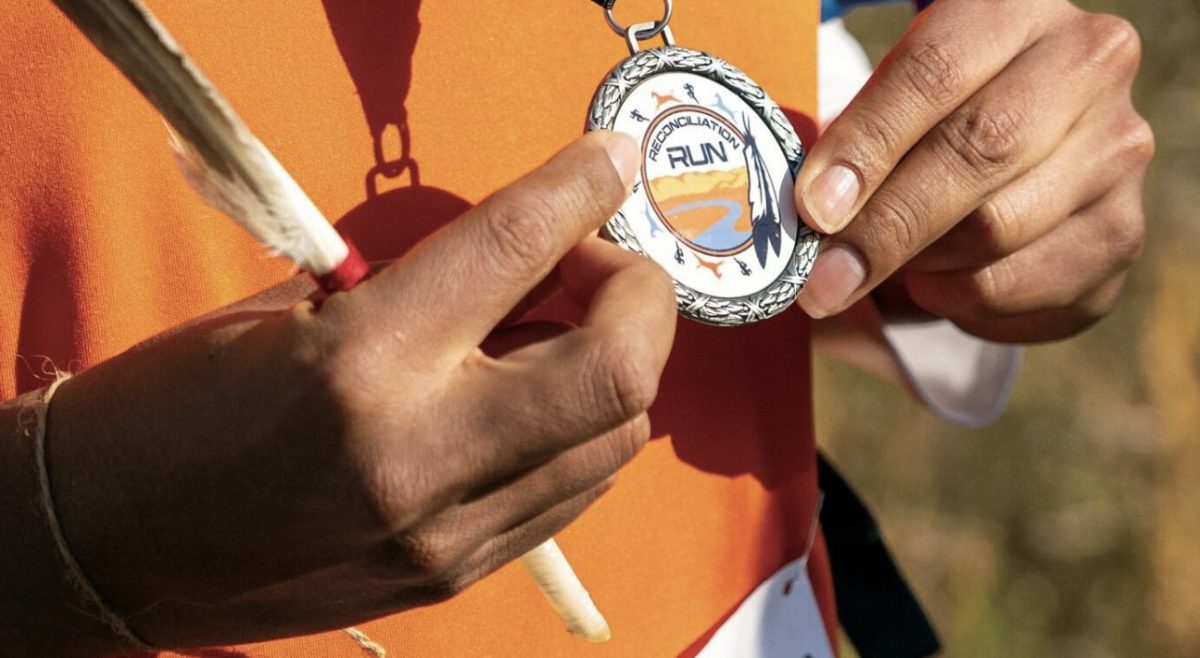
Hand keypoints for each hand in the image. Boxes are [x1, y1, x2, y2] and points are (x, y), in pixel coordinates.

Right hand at [38, 132, 675, 650]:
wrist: (102, 546)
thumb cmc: (171, 409)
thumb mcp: (287, 311)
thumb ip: (424, 284)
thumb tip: (532, 263)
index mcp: (362, 362)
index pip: (515, 247)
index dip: (582, 186)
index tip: (610, 160)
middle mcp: (421, 454)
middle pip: (617, 369)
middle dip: (640, 297)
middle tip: (594, 266)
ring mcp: (447, 533)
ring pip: (615, 440)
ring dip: (616, 365)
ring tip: (558, 334)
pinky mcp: (453, 577)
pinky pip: (571, 492)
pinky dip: (582, 431)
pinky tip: (536, 402)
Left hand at [795, 0, 1152, 341]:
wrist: (1018, 154)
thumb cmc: (931, 120)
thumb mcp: (892, 102)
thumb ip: (857, 142)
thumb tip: (818, 216)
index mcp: (1015, 9)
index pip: (933, 73)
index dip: (867, 146)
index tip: (816, 210)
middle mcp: (1088, 65)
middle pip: (978, 151)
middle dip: (887, 226)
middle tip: (823, 278)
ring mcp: (1117, 151)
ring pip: (998, 229)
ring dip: (923, 264)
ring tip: (891, 263)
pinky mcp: (1121, 234)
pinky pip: (1020, 286)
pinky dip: (958, 300)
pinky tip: (937, 282)